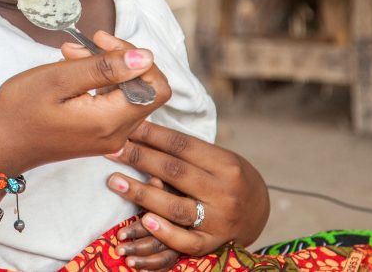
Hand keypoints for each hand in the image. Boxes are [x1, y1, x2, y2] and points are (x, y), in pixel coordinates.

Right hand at [0, 33, 171, 174]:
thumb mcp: (58, 79)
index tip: (102, 42)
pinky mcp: (97, 136)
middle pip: (146, 89)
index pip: (156, 85)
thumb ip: (104, 67)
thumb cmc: (18, 111)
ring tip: (70, 55)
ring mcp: (108, 138)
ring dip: (107, 69)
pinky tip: (73, 71)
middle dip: (120, 60)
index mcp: (110, 121)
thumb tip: (146, 57)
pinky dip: (99, 83)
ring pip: (129, 93)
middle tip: (85, 44)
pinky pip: (113, 104)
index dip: (137, 58)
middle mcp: (117, 134)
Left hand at [106, 121, 269, 254]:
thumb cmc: (230, 178)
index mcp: (225, 164)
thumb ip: (186, 151)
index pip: (181, 145)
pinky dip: (165, 232)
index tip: (124, 127)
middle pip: (174, 171)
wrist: (261, 213)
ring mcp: (219, 220)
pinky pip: (185, 241)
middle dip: (138, 158)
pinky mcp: (213, 243)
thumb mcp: (218, 158)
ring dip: (141, 193)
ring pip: (175, 206)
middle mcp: (224, 192)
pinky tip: (144, 220)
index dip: (150, 134)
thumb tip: (142, 128)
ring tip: (114, 181)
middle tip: (110, 149)